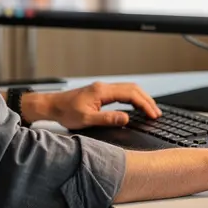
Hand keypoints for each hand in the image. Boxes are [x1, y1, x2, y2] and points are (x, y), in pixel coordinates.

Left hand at [40, 81, 161, 130]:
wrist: (52, 106)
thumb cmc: (65, 112)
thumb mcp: (86, 119)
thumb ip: (107, 118)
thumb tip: (126, 118)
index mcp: (102, 91)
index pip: (130, 94)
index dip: (144, 104)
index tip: (153, 114)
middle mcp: (104, 87)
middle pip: (133, 89)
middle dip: (147, 100)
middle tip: (156, 113)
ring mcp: (102, 88)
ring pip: (128, 89)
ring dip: (141, 98)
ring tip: (150, 110)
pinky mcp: (99, 92)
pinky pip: (121, 92)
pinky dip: (132, 98)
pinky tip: (135, 106)